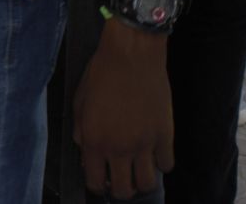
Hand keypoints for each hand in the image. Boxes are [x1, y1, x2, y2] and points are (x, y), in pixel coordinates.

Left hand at [73, 20, 172, 198]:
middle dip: (119, 188)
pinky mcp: (165, 136)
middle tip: (119, 176)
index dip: (96, 184)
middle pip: (123, 191)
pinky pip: (166, 165)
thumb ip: (80, 130)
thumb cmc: (102, 73)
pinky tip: (154, 152)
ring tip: (137, 168)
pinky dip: (160, 163)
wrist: (131, 55)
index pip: (95, 182)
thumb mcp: (79, 100)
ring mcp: (145, 145)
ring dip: (141, 180)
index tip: (99, 177)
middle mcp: (119, 149)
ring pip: (146, 184)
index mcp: (94, 141)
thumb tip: (85, 148)